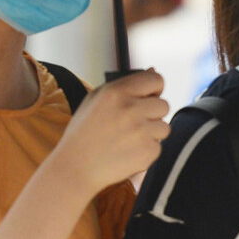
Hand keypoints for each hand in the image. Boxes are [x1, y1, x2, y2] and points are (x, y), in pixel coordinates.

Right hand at [50, 68, 169, 196]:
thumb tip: (154, 70)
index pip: (156, 80)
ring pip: (164, 127)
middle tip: (133, 123)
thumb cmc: (84, 131)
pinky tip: (127, 152)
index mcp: (117, 92)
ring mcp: (141, 132)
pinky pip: (158, 146)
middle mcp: (131, 109)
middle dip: (153, 114)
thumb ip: (125, 84)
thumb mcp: (95, 100)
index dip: (155, 89)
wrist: (75, 168)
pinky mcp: (147, 152)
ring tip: (128, 139)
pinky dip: (146, 150)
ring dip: (151, 133)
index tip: (150, 96)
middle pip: (164, 105)